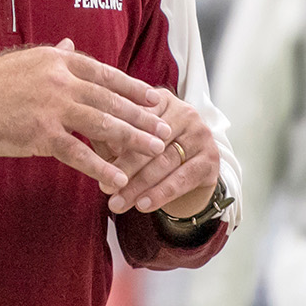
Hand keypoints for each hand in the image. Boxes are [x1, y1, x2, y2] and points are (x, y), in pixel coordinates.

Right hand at [0, 40, 172, 192]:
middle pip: (112, 99)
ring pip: (104, 124)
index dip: (133, 87)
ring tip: (156, 150)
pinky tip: (118, 178)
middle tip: (165, 127)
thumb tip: (72, 45)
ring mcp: (52, 107)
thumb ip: (54, 57)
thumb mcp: (23, 61)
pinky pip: (79, 153)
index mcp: (58, 60)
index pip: (106, 74)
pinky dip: (102, 167)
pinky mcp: (40, 135)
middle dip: (143, 115)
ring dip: (134, 139)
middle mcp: (60, 80)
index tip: (155, 97)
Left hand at [103, 89, 219, 217]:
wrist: (190, 169)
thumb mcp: (132, 137)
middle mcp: (186, 112)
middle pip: (151, 142)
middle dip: (125, 168)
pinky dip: (161, 194)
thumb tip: (94, 144)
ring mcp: (201, 135)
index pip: (137, 118)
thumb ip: (113, 137)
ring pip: (165, 163)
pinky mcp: (211, 159)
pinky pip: (182, 179)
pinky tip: (143, 206)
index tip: (94, 160)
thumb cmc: (151, 149)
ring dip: (139, 186)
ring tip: (118, 203)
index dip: (115, 139)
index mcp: (162, 99)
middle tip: (105, 188)